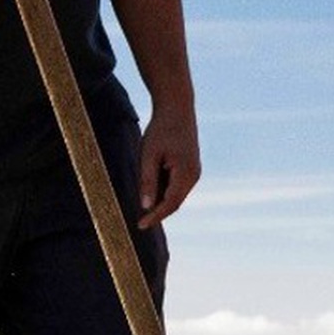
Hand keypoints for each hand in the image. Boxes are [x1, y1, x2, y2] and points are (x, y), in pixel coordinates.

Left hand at [135, 110, 198, 228]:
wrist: (177, 109)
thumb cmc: (161, 130)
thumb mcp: (149, 154)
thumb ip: (148, 181)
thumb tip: (145, 206)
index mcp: (186, 173)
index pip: (170, 204)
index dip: (155, 216)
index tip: (140, 226)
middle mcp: (194, 176)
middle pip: (175, 202)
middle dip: (158, 212)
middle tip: (139, 221)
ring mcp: (194, 172)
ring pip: (176, 195)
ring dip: (160, 200)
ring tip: (142, 199)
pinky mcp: (191, 168)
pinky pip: (177, 186)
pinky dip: (164, 190)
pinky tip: (151, 186)